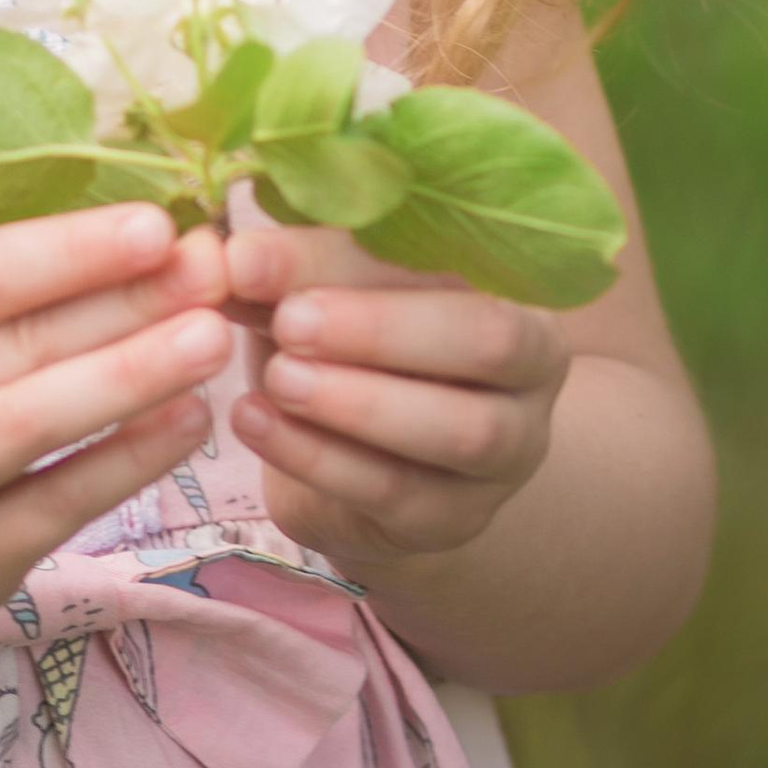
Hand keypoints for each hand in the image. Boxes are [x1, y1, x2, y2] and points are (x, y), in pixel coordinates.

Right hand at [0, 202, 230, 687]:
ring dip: (133, 373)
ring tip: (214, 337)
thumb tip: (130, 231)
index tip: (157, 222)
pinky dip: (129, 460)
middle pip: (13, 341)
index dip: (66, 247)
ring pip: (33, 420)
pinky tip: (189, 421)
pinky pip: (58, 502)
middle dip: (125, 298)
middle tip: (214, 267)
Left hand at [225, 219, 567, 582]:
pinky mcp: (455, 517)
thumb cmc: (348, 339)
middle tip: (288, 320)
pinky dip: (318, 457)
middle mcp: (533, 363)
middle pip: (488, 339)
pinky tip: (255, 422)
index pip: (451, 252)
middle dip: (382, 327)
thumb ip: (294, 269)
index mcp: (512, 276)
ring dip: (358, 401)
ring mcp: (507, 450)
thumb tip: (235, 256)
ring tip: (277, 378)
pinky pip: (396, 490)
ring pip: (458, 427)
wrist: (360, 456)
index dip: (355, 250)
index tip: (255, 254)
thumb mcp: (325, 288)